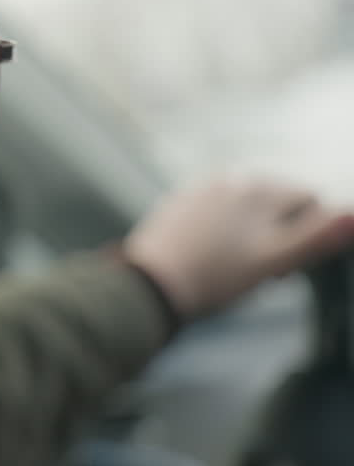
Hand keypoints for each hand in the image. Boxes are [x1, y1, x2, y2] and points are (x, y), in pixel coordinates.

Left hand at [122, 178, 353, 319]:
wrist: (149, 285)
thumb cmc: (216, 276)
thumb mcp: (272, 260)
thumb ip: (316, 236)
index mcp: (258, 188)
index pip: (309, 198)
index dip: (311, 234)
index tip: (290, 268)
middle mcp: (230, 179)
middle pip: (277, 201)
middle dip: (282, 233)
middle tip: (266, 273)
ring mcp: (201, 190)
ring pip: (247, 208)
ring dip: (255, 233)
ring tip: (240, 269)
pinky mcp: (179, 204)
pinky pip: (217, 213)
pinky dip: (225, 232)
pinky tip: (214, 259)